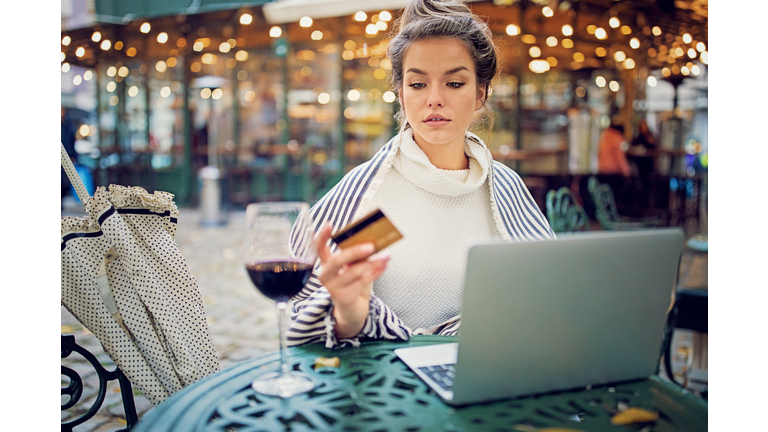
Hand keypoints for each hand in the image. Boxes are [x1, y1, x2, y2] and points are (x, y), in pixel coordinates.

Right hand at [315, 223, 389, 338]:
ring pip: (353, 272)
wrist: (353, 309)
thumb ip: (358, 257)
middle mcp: (325, 275)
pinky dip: (374, 273)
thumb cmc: (354, 284)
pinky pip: (361, 282)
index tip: (328, 224)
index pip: (319, 248)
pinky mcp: (342, 297)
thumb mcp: (354, 268)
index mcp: (327, 264)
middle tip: (371, 246)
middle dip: (354, 252)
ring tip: (386, 257)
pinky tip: (383, 267)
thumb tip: (373, 242)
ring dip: (372, 263)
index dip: (322, 236)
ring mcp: (332, 288)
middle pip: (336, 260)